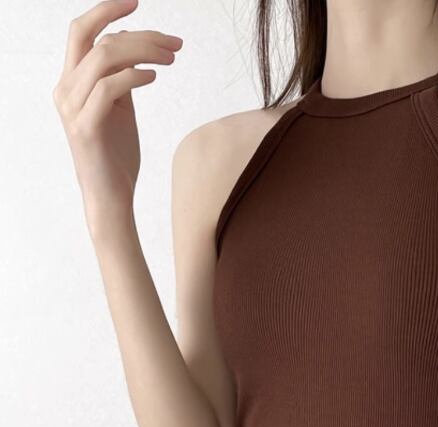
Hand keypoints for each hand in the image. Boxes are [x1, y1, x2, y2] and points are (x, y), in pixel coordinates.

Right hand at [52, 0, 182, 231]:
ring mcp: (73, 108)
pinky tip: (155, 78)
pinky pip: (109, 88)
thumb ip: (120, 78)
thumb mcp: (119, 109)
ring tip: (171, 60)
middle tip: (173, 41)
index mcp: (70, 82)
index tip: (137, 3)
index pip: (83, 32)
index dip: (108, 12)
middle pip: (93, 37)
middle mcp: (65, 90)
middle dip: (133, 28)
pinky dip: (135, 76)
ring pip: (104, 58)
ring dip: (144, 52)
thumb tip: (134, 48)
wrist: (111, 197)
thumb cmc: (117, 155)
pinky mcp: (87, 127)